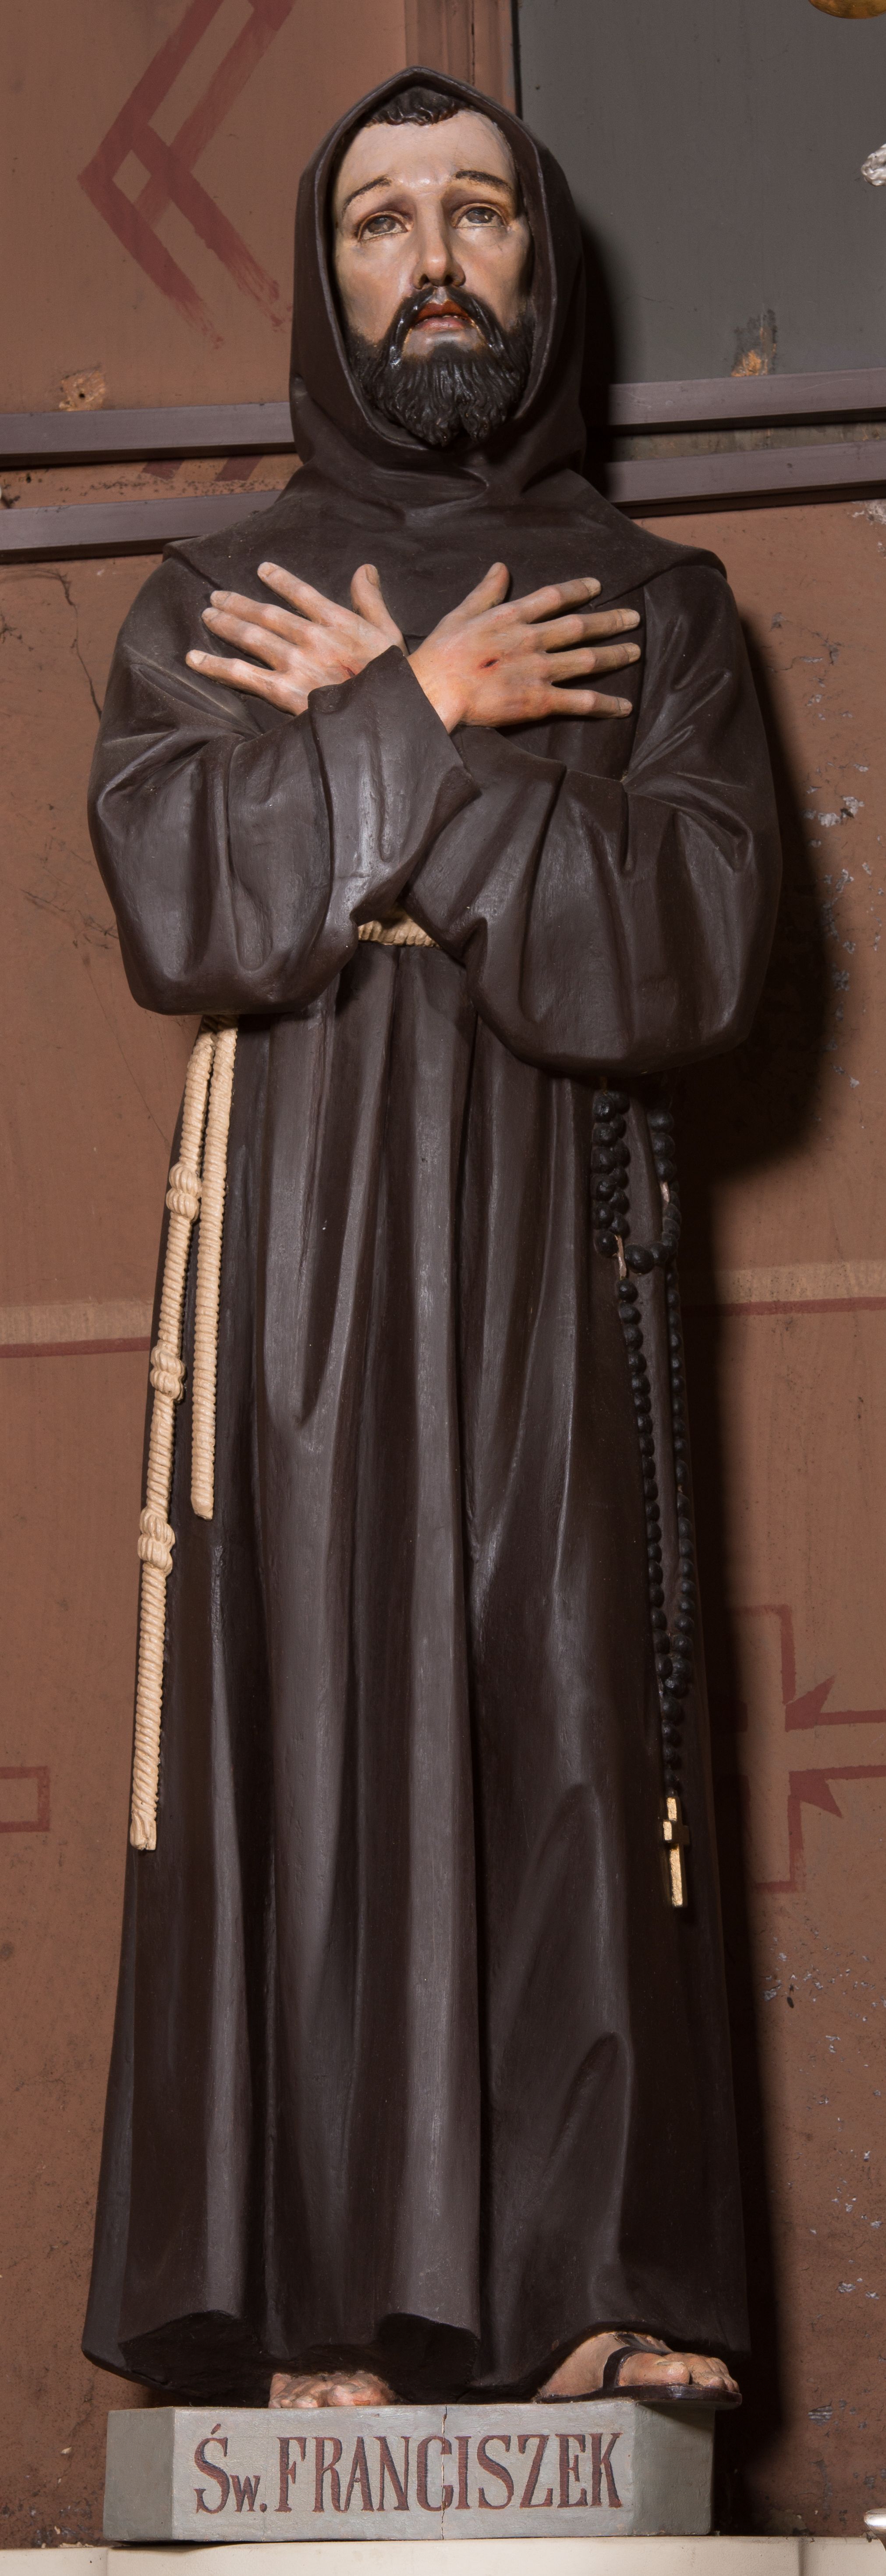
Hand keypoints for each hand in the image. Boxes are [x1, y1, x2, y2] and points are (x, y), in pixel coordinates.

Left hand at [185, 560, 404, 713]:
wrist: (390, 712)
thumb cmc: (394, 677)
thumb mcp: (389, 633)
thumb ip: (371, 600)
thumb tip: (365, 568)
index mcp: (336, 621)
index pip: (302, 594)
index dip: (280, 580)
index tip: (261, 570)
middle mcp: (310, 636)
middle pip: (267, 614)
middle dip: (239, 604)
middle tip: (217, 597)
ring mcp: (294, 662)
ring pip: (251, 636)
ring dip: (225, 624)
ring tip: (207, 615)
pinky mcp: (282, 690)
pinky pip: (241, 674)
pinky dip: (214, 666)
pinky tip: (194, 659)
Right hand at [408, 563, 640, 731]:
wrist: (435, 692)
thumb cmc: (440, 655)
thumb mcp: (460, 614)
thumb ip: (485, 592)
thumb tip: (500, 567)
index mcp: (512, 617)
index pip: (553, 597)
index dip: (578, 590)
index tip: (596, 587)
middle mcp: (532, 640)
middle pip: (580, 627)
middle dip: (610, 621)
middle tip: (633, 618)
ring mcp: (538, 670)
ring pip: (587, 660)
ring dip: (615, 655)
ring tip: (636, 652)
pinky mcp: (538, 701)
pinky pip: (580, 701)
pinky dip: (605, 704)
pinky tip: (624, 707)